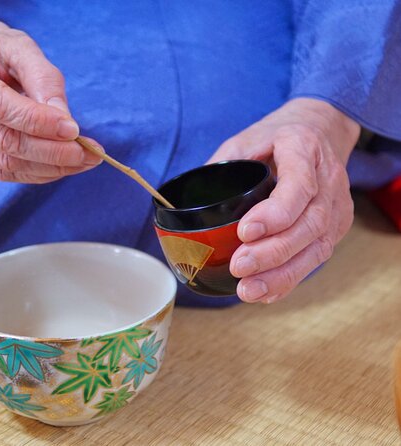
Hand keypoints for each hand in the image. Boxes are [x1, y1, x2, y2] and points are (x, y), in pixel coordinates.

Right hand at [0, 7, 100, 182]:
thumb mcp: (22, 48)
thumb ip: (44, 80)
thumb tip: (64, 122)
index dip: (36, 122)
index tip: (73, 130)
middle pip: (1, 140)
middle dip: (50, 151)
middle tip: (86, 153)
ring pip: (3, 162)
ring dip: (48, 167)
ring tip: (81, 161)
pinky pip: (0, 172)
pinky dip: (35, 173)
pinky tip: (59, 167)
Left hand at [208, 98, 359, 302]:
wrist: (317, 130)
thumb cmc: (274, 137)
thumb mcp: (244, 140)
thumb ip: (220, 168)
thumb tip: (181, 205)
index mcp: (304, 149)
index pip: (299, 186)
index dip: (275, 213)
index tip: (245, 231)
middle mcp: (329, 180)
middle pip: (309, 224)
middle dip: (272, 252)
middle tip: (239, 266)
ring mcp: (338, 206)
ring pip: (316, 247)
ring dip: (281, 273)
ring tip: (248, 289)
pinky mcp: (335, 228)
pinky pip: (315, 258)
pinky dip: (289, 278)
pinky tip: (266, 292)